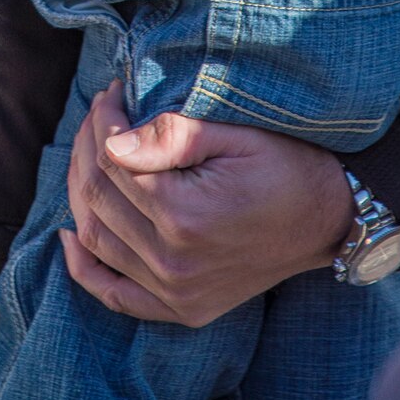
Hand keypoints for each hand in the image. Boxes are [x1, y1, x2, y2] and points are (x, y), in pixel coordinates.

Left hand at [61, 84, 353, 324]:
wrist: (329, 218)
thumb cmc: (285, 164)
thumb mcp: (232, 134)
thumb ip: (169, 136)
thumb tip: (111, 142)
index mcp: (184, 215)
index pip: (112, 161)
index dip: (103, 119)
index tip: (112, 91)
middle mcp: (173, 262)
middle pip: (97, 197)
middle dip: (88, 146)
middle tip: (99, 112)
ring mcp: (176, 292)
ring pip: (97, 238)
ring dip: (80, 191)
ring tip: (90, 150)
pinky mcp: (182, 308)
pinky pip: (115, 295)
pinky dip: (85, 267)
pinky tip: (70, 235)